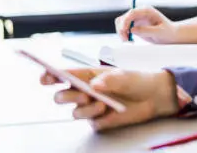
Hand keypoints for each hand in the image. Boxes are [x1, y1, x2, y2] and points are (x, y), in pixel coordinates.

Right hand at [40, 68, 177, 131]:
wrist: (152, 97)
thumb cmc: (136, 81)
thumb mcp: (126, 76)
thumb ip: (110, 79)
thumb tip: (95, 85)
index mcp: (88, 75)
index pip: (64, 75)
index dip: (50, 75)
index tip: (45, 77)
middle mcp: (85, 91)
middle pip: (62, 95)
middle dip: (67, 95)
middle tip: (83, 94)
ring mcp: (90, 106)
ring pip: (74, 111)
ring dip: (84, 108)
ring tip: (102, 104)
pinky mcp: (97, 120)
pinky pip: (88, 121)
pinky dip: (96, 117)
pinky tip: (107, 111)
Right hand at [115, 7, 177, 42]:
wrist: (171, 35)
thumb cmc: (168, 32)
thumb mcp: (160, 32)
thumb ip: (147, 30)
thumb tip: (132, 30)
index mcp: (147, 11)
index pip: (132, 13)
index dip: (126, 21)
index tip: (124, 31)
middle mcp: (140, 13)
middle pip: (124, 17)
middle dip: (122, 29)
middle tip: (126, 40)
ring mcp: (136, 19)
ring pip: (121, 22)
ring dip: (121, 32)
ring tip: (128, 41)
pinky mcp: (134, 25)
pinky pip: (124, 28)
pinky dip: (123, 34)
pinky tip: (129, 41)